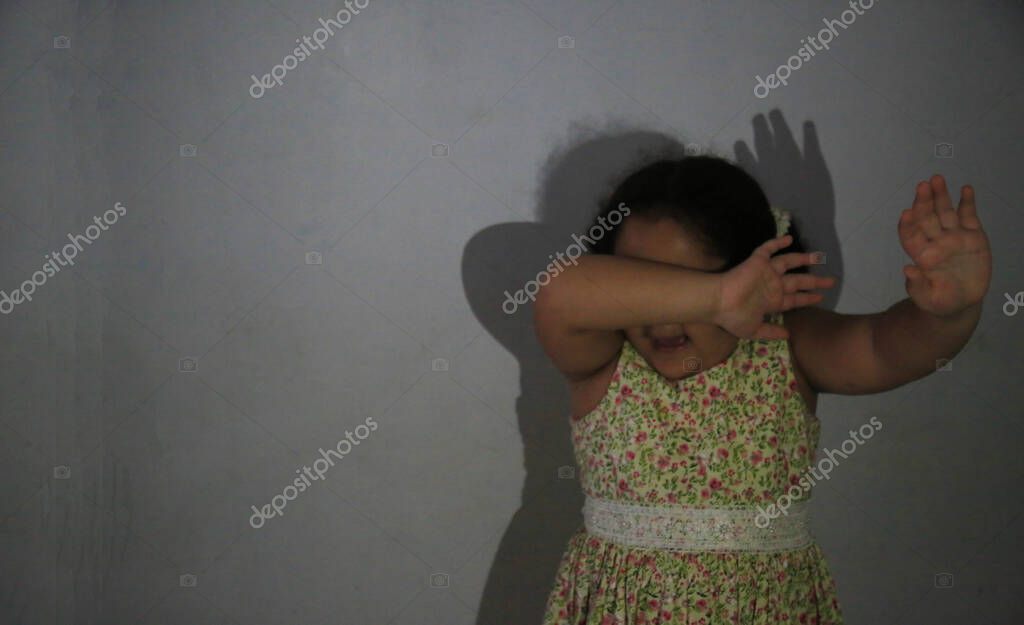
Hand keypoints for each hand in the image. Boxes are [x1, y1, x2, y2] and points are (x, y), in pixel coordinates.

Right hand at [714, 234, 835, 339]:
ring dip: (804, 259)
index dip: (807, 298)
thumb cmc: (734, 316)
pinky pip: (768, 249)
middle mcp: (772, 285)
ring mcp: (766, 272)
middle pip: (799, 282)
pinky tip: (788, 237)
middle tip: (831, 281)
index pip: (794, 299)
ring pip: (789, 262)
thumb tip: (788, 335)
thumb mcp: (753, 330)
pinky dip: (777, 242)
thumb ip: (771, 331)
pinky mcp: (758, 261)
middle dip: (815, 282)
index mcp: (772, 301)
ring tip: (819, 257)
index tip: (820, 298)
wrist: (719, 301)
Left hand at [899, 175, 991, 316]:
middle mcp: (935, 242)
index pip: (910, 236)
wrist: (961, 303)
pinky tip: (966, 189)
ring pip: (945, 212)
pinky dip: (967, 203)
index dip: (907, 225)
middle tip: (922, 185)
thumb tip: (908, 270)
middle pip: (927, 218)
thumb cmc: (938, 301)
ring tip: (937, 179)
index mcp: (921, 255)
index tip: (906, 214)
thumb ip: (917, 285)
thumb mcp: (927, 298)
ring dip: (941, 195)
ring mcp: (953, 237)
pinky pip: (969, 216)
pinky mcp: (973, 236)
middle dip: (923, 202)